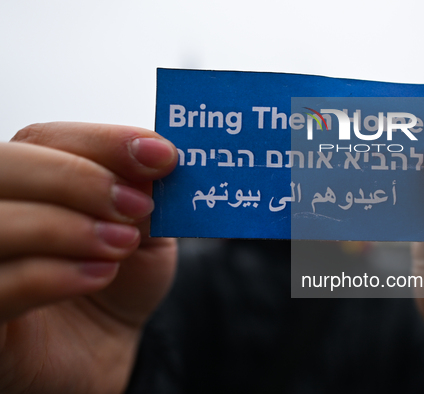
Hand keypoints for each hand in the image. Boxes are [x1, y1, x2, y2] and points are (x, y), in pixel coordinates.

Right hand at [0, 122, 177, 392]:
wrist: (108, 343)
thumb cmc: (122, 278)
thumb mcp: (146, 229)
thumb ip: (143, 193)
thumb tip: (154, 154)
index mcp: (36, 179)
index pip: (46, 138)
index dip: (103, 142)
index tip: (161, 156)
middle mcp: (0, 209)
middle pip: (5, 166)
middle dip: (77, 178)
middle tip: (137, 205)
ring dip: (65, 226)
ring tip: (122, 242)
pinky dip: (50, 276)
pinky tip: (100, 275)